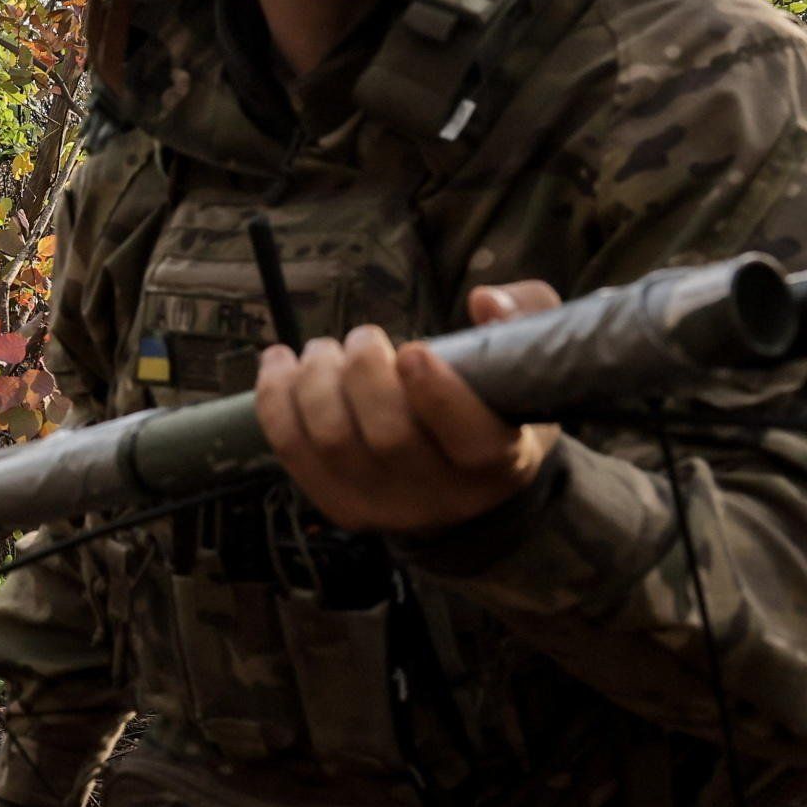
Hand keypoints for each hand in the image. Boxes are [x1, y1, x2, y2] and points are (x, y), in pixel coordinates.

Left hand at [254, 282, 562, 533]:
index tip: (412, 350)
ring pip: (333, 442)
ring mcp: (385, 507)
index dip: (437, 394)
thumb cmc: (496, 404)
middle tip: (365, 338)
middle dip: (364, 372)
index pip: (472, 441)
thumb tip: (483, 300)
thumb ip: (522, 318)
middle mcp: (442, 496)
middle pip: (389, 437)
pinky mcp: (338, 504)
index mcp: (500, 461)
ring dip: (315, 380)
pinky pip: (291, 451)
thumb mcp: (530, 359)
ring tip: (324, 350)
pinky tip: (280, 363)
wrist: (465, 485)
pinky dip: (276, 399)